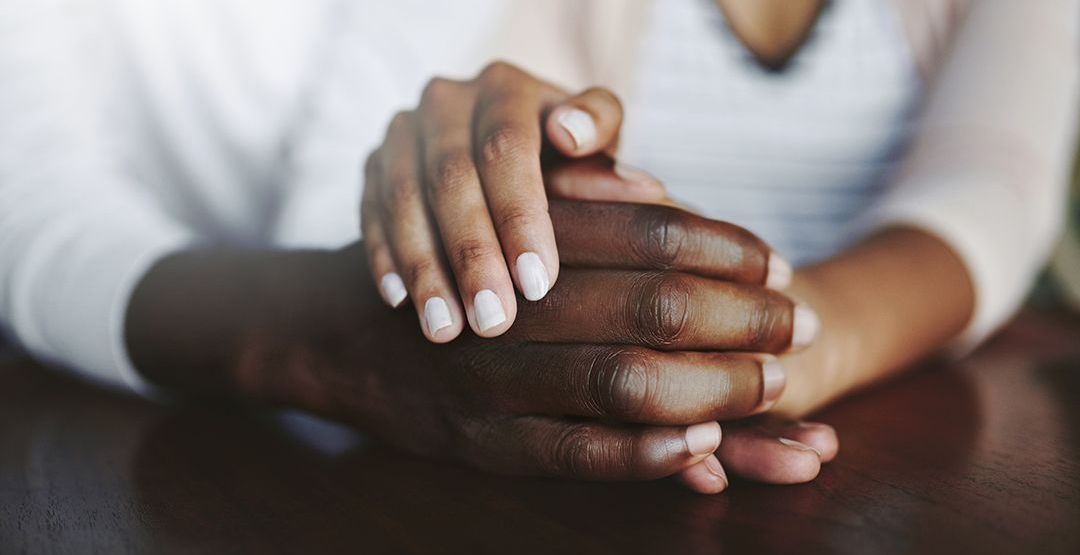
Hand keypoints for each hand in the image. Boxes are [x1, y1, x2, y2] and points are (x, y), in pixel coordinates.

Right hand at [254, 203, 825, 490]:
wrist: (335, 331)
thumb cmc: (444, 261)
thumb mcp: (496, 213)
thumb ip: (575, 201)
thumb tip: (664, 196)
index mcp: (516, 236)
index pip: (647, 232)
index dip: (725, 247)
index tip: (777, 260)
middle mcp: (508, 306)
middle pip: (650, 307)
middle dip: (742, 317)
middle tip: (800, 322)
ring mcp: (491, 383)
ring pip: (621, 381)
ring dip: (714, 387)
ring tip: (772, 384)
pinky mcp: (478, 445)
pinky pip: (575, 454)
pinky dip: (647, 451)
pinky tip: (704, 445)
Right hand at [360, 61, 667, 341]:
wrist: (515, 161)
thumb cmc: (571, 163)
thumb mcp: (599, 150)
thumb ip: (605, 149)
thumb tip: (606, 159)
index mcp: (507, 87)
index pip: (506, 146)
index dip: (520, 216)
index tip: (538, 285)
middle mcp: (448, 99)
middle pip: (450, 176)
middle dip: (471, 253)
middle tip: (492, 321)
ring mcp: (404, 131)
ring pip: (402, 198)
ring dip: (424, 267)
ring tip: (445, 330)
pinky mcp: (374, 166)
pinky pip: (369, 213)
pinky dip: (385, 258)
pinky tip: (401, 304)